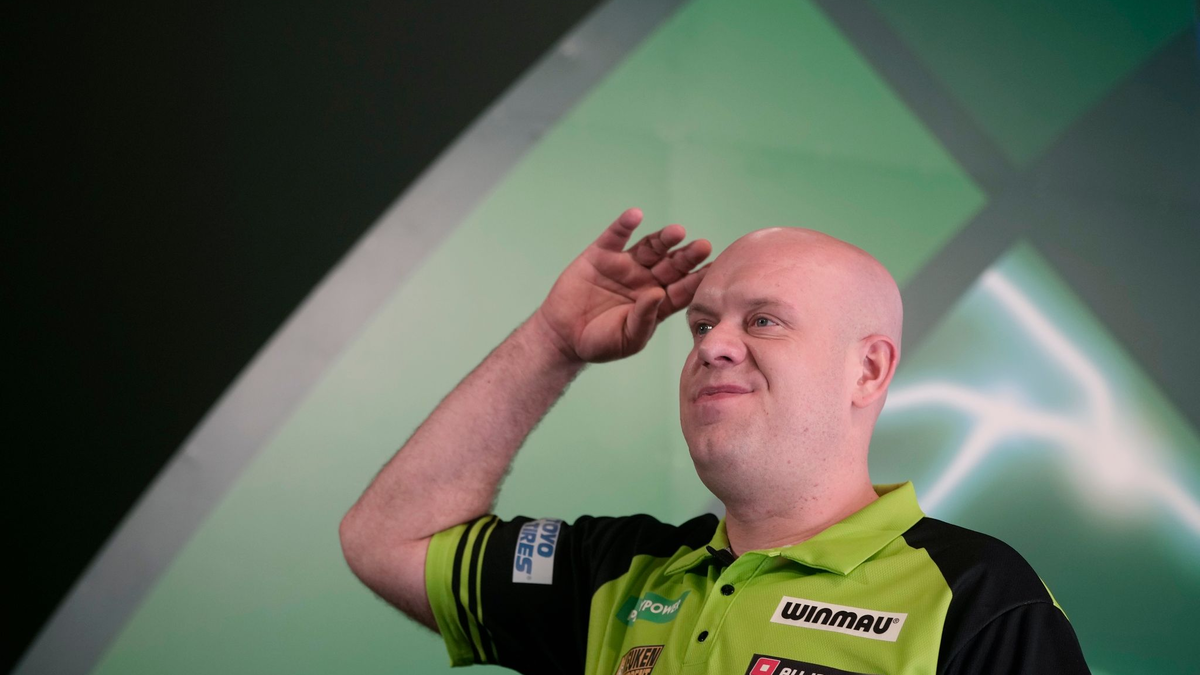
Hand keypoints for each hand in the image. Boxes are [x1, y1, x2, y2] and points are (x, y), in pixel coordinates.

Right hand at [533, 208, 711, 363]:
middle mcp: (646, 280)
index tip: (715, 271)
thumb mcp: (627, 338)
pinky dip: (625, 224)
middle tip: (702, 247)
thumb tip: (657, 293)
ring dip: (664, 238)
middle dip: (687, 256)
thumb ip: (644, 318)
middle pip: (672, 264)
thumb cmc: (600, 343)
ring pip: (650, 248)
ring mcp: (625, 266)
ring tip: (677, 232)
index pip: (684, 289)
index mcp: (659, 302)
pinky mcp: (601, 255)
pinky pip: (616, 237)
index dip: (698, 279)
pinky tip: (635, 215)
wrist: (563, 338)